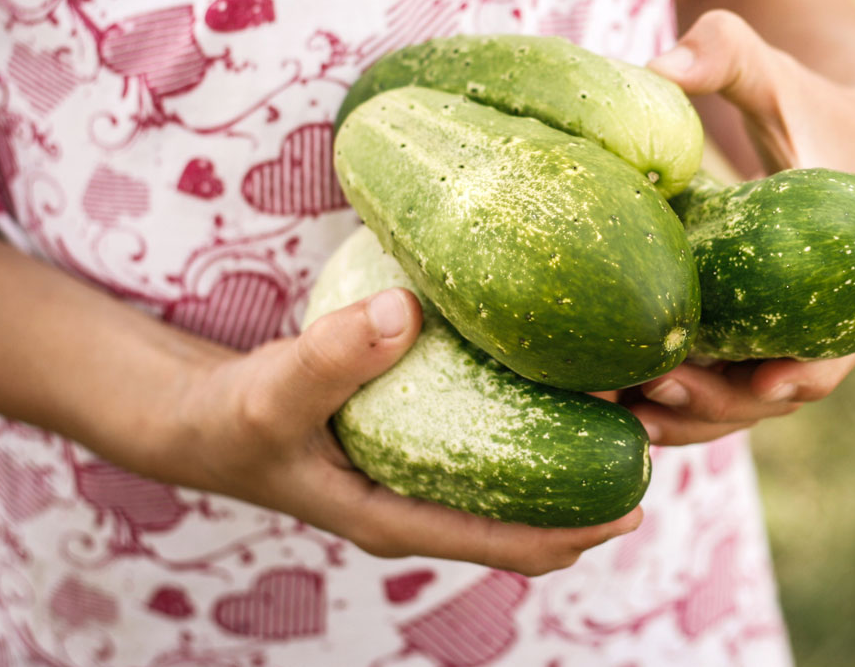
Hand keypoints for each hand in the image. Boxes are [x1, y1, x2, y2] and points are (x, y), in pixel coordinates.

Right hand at [152, 288, 641, 574]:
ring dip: (577, 446)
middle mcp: (425, 502)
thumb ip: (329, 358)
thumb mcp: (271, 392)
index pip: (508, 541)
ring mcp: (425, 472)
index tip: (639, 501)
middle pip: (532, 512)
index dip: (578, 528)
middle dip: (596, 485)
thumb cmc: (230, 418)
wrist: (195, 415)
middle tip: (659, 428)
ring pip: (521, 472)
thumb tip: (403, 312)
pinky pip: (495, 435)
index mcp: (399, 517)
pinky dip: (535, 413)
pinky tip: (566, 369)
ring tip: (636, 397)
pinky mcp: (421, 435)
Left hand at [637, 9, 854, 445]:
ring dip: (688, 418)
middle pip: (777, 391)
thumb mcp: (765, 67)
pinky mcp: (745, 333)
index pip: (837, 342)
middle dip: (719, 406)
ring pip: (740, 401)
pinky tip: (611, 404)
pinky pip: (715, 382)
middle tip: (652, 400)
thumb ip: (724, 53)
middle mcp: (820, 313)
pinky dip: (672, 400)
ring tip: (621, 417)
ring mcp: (779, 330)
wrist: (822, 129)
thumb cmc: (796, 96)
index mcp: (848, 262)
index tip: (765, 384)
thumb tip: (661, 66)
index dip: (806, 370)